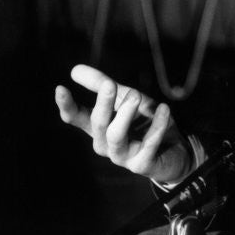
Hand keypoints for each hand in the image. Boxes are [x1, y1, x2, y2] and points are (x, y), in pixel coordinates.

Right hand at [55, 65, 190, 184]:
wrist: (174, 150)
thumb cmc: (143, 122)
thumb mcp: (124, 98)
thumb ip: (101, 85)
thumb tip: (74, 69)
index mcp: (99, 128)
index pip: (77, 118)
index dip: (67, 106)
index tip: (60, 88)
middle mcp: (106, 144)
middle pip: (98, 124)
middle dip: (103, 104)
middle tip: (110, 84)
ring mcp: (122, 157)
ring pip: (116, 137)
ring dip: (125, 115)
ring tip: (137, 95)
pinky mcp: (142, 165)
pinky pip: (148, 145)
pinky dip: (156, 125)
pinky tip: (164, 109)